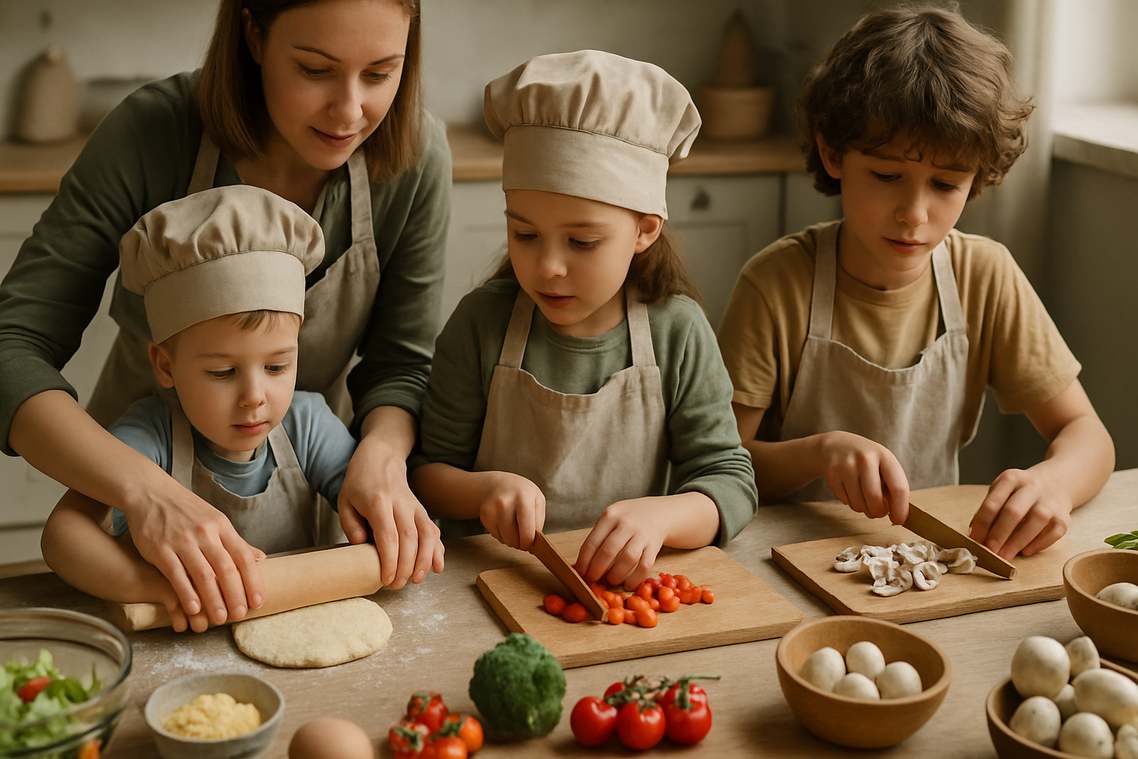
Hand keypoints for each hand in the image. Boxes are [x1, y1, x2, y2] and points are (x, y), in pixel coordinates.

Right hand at [126, 486, 264, 626]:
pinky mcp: (160, 549)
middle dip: (235, 594)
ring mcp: (182, 541)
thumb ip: (235, 541)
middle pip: (225, 568)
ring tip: (220, 618)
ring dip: (213, 599)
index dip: (253, 581)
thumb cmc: (186, 510)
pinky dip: (186, 593)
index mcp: (222, 526)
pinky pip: (176, 574)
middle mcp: (205, 533)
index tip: (258, 601)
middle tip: (240, 616)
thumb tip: (261, 558)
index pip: (243, 556)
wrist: (150, 493)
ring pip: (202, 574)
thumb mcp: (215, 520)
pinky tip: (193, 609)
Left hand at [337, 434, 443, 588]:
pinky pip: (435, 531)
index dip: (390, 560)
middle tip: (397, 585)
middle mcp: (400, 503)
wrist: (381, 457)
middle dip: (406, 566)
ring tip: (418, 580)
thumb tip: (360, 547)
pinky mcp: (422, 510)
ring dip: (425, 560)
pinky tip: (437, 567)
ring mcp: (414, 506)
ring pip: (427, 534)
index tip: (385, 579)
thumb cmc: (360, 482)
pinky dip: (438, 550)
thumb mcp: (345, 501)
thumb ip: (351, 525)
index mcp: (378, 501)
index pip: (388, 534)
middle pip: (410, 538)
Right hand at [477, 471, 545, 550]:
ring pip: (504, 540)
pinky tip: (505, 523)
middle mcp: (505, 504)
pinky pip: (495, 536)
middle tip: (522, 534)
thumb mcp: (538, 501)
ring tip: (514, 526)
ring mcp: (492, 510)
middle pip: (513, 540)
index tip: (530, 543)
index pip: (527, 533)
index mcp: (523, 499)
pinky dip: (502, 534)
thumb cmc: (522, 494)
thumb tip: (533, 543)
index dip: (529, 543)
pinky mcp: (484, 516)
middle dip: (520, 542)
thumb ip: (538, 522)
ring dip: (511, 539)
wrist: (499, 484)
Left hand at [575, 498, 668, 587]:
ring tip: (610, 581)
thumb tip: (581, 565)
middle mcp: (626, 523)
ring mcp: (642, 534)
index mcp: (610, 515)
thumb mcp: (612, 518)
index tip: (580, 574)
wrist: (660, 512)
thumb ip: (598, 536)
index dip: (584, 562)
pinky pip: (645, 566)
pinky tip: (628, 584)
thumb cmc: (630, 518)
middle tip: (592, 581)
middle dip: (596, 571)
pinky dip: (635, 579)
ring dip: (616, 575)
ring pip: (627, 559)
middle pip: (608, 552)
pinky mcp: (655, 545)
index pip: (592, 542)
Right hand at [819, 431, 909, 523]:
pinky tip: (852, 491)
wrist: (836, 445)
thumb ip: (892, 486)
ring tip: (865, 499)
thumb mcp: (884, 465)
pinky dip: (851, 502)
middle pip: (875, 499)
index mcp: (884, 456)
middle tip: (879, 511)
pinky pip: (845, 501)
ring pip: (858, 504)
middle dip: (878, 512)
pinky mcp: (832, 474)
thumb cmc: (867, 460)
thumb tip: (896, 513)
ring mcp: (846, 466)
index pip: (898, 488)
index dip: (900, 509)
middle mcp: (865, 459)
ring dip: (864, 509)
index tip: (898, 520)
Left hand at [969, 468, 1072, 558]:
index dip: (982, 524)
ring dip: (1018, 542)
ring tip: (1004, 556)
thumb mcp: (1002, 490)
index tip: (975, 540)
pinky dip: (1039, 544)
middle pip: (1014, 511)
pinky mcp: (1064, 516)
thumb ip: (989, 508)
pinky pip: (1054, 532)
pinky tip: (1025, 551)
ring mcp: (1050, 501)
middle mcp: (1032, 487)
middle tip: (989, 550)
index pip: (993, 503)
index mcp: (1011, 479)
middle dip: (999, 534)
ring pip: (1036, 521)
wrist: (1056, 482)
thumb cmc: (1021, 491)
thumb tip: (975, 532)